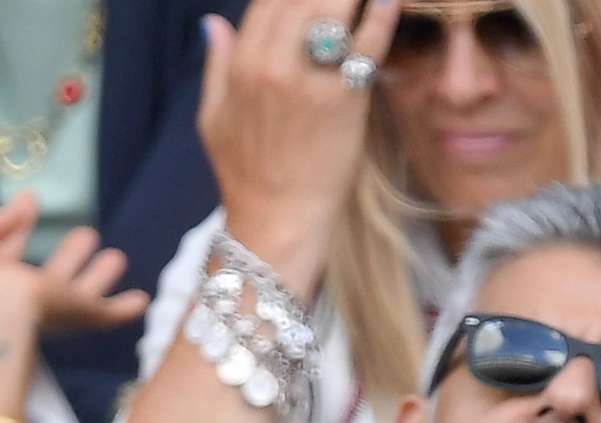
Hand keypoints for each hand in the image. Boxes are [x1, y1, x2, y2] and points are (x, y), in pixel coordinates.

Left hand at [0, 196, 148, 365]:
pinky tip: (140, 300)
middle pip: (53, 276)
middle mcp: (25, 297)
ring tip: (116, 257)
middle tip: (87, 235)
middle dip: (69, 256)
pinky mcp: (75, 316)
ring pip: (82, 292)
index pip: (7, 252)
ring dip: (98, 276)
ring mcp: (52, 309)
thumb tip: (16, 212)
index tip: (29, 200)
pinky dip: (123, 310)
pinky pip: (104, 315)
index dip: (16, 227)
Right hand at [198, 0, 401, 294]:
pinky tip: (387, 2)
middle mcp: (271, 65)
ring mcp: (308, 80)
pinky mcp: (343, 98)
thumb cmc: (247, 176)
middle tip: (340, 0)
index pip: (268, 0)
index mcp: (240, 67)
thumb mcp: (213, 119)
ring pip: (332, 8)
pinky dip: (380, 15)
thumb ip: (216, 65)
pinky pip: (367, 42)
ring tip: (362, 0)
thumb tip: (213, 23)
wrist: (278, 222)